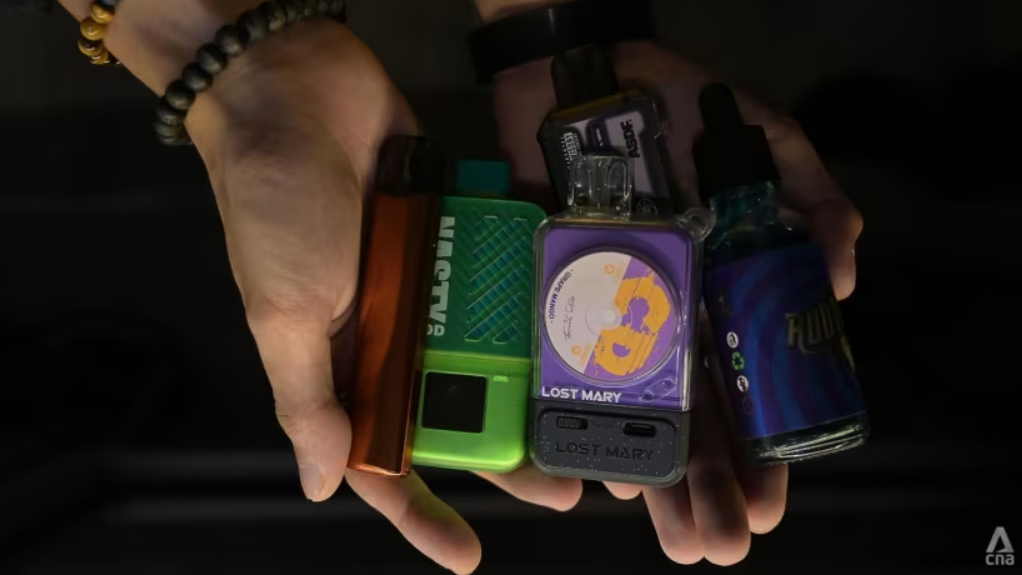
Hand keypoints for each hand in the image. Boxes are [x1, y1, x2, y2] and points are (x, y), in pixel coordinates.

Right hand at [72, 0, 592, 569]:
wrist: (294, 92)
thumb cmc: (274, 209)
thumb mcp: (283, 315)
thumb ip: (308, 399)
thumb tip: (320, 486)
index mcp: (344, 363)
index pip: (383, 457)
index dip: (422, 512)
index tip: (468, 555)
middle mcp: (391, 331)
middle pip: (457, 411)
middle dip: (505, 453)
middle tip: (568, 483)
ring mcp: (429, 281)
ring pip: (491, 349)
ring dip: (533, 382)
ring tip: (587, 411)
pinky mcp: (456, 232)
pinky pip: (500, 274)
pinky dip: (531, 295)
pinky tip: (577, 320)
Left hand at [490, 40, 861, 564]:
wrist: (582, 82)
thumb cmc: (681, 109)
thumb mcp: (767, 143)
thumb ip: (814, 198)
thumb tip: (845, 281)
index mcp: (725, 295)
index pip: (752, 389)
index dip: (762, 450)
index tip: (767, 504)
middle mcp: (673, 318)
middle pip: (698, 418)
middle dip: (710, 486)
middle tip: (718, 546)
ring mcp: (615, 314)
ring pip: (639, 412)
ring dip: (657, 478)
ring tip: (674, 536)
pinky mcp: (558, 301)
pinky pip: (572, 373)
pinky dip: (586, 422)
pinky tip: (605, 473)